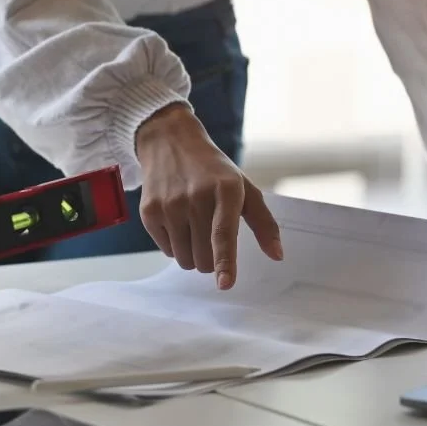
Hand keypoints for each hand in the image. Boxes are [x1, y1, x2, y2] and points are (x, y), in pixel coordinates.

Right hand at [136, 105, 282, 289]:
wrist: (170, 142)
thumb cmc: (213, 170)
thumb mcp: (244, 188)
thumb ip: (264, 223)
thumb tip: (277, 256)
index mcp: (226, 190)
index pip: (223, 234)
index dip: (225, 262)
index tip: (225, 283)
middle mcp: (195, 197)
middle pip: (203, 258)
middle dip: (211, 258)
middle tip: (210, 234)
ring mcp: (169, 205)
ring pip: (184, 259)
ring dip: (192, 253)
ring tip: (193, 226)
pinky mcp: (149, 211)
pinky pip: (166, 251)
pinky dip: (175, 244)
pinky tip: (176, 219)